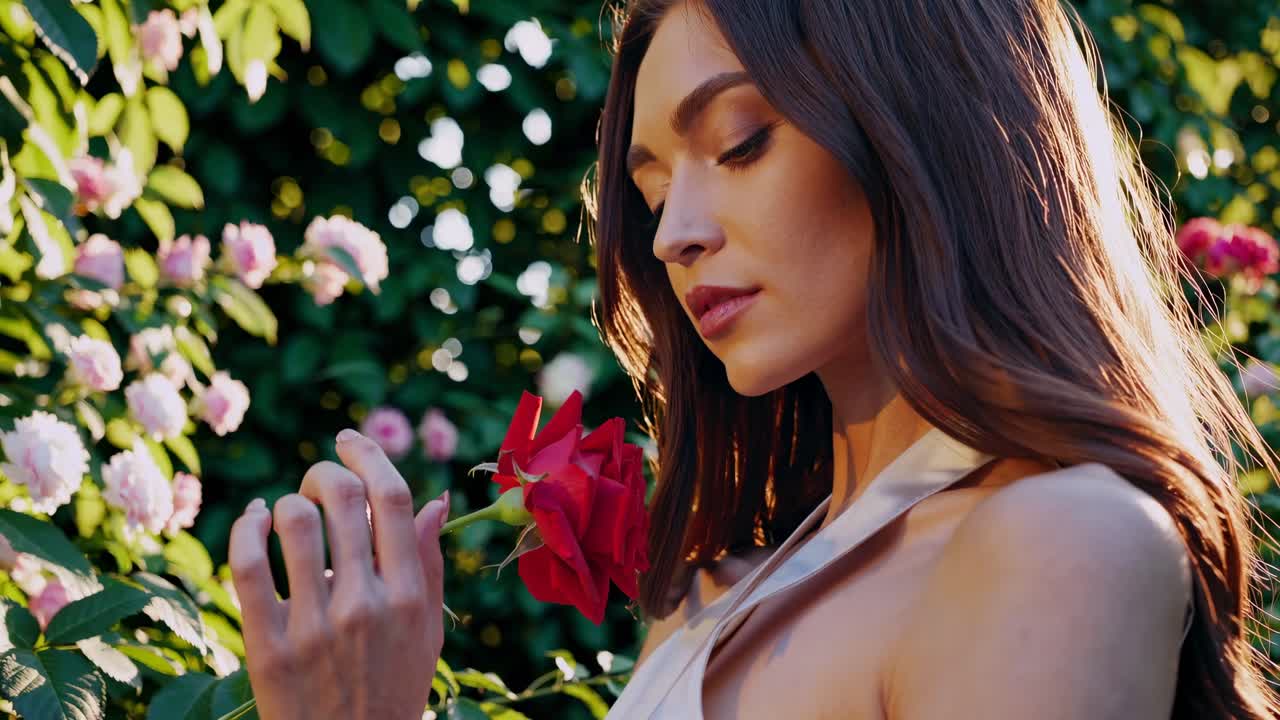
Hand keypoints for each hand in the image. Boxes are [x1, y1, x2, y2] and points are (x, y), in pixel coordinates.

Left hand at [229, 429, 450, 719]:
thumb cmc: (393, 689)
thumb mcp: (427, 631)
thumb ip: (429, 563)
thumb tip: (435, 499)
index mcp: (409, 596)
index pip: (392, 499)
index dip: (368, 455)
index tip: (349, 440)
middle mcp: (365, 605)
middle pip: (341, 497)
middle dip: (323, 472)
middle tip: (316, 482)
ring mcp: (314, 627)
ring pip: (294, 522)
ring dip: (288, 500)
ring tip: (287, 510)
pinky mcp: (267, 648)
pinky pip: (248, 566)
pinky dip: (247, 528)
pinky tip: (254, 520)